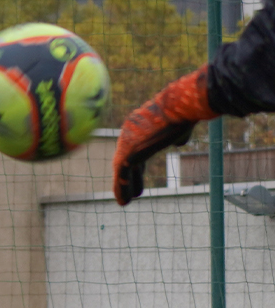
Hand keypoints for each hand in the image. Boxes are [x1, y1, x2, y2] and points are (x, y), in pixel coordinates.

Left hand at [113, 64, 216, 205]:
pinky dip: (121, 188)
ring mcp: (126, 141)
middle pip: (126, 158)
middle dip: (130, 175)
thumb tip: (179, 144)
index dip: (137, 162)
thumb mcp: (180, 126)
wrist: (182, 105)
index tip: (139, 172)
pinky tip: (123, 202)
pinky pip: (121, 175)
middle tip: (134, 190)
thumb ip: (176, 136)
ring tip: (126, 202)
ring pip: (121, 169)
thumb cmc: (185, 113)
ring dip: (124, 186)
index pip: (135, 146)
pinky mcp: (128, 151)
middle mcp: (128, 131)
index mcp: (139, 124)